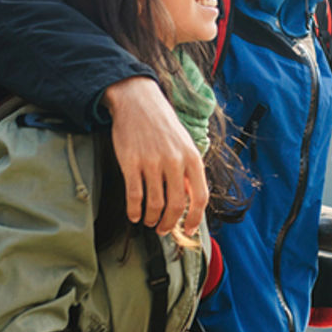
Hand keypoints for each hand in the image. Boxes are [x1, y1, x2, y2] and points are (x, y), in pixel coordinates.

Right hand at [102, 76, 208, 234]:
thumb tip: (189, 200)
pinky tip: (134, 215)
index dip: (195, 219)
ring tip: (149, 222)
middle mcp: (174, 161)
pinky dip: (134, 210)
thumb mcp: (185, 144)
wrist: (138, 101)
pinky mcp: (131, 162)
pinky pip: (134, 195)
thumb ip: (188, 170)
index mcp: (192, 158)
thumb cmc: (163, 124)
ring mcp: (152, 162)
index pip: (200, 197)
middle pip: (176, 206)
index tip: (189, 230)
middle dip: (170, 224)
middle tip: (163, 230)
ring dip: (152, 219)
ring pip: (154, 204)